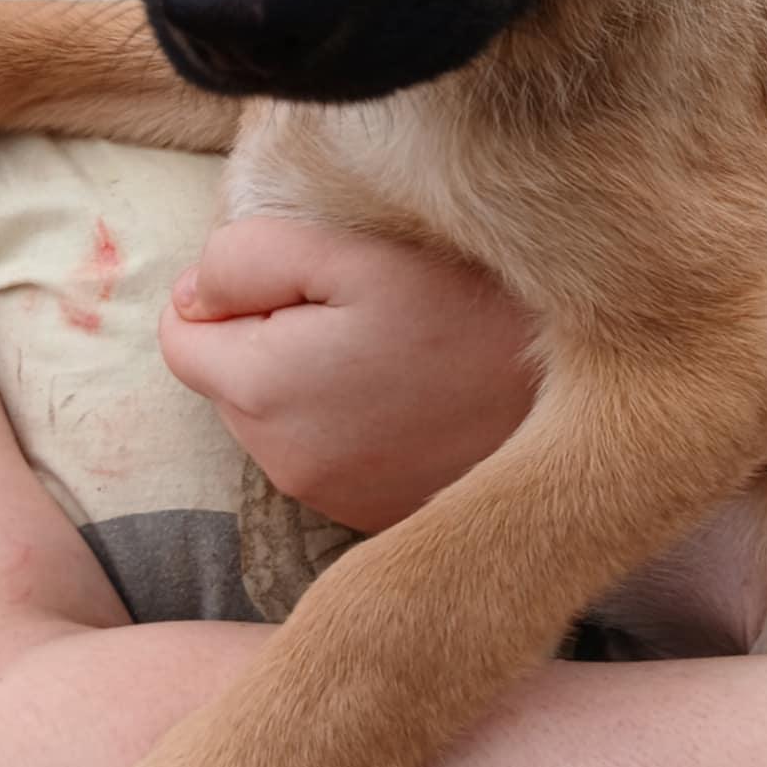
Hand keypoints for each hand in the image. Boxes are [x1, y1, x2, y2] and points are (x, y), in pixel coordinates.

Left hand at [158, 216, 536, 530]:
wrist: (585, 387)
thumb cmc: (468, 303)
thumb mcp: (348, 250)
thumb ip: (246, 260)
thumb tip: (192, 295)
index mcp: (261, 391)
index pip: (181, 338)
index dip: (235, 293)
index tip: (312, 281)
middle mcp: (283, 464)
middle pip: (231, 381)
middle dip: (272, 340)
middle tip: (369, 313)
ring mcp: (333, 500)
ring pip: (279, 421)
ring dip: (313, 382)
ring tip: (403, 354)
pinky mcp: (378, 516)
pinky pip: (331, 455)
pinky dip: (355, 424)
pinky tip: (420, 398)